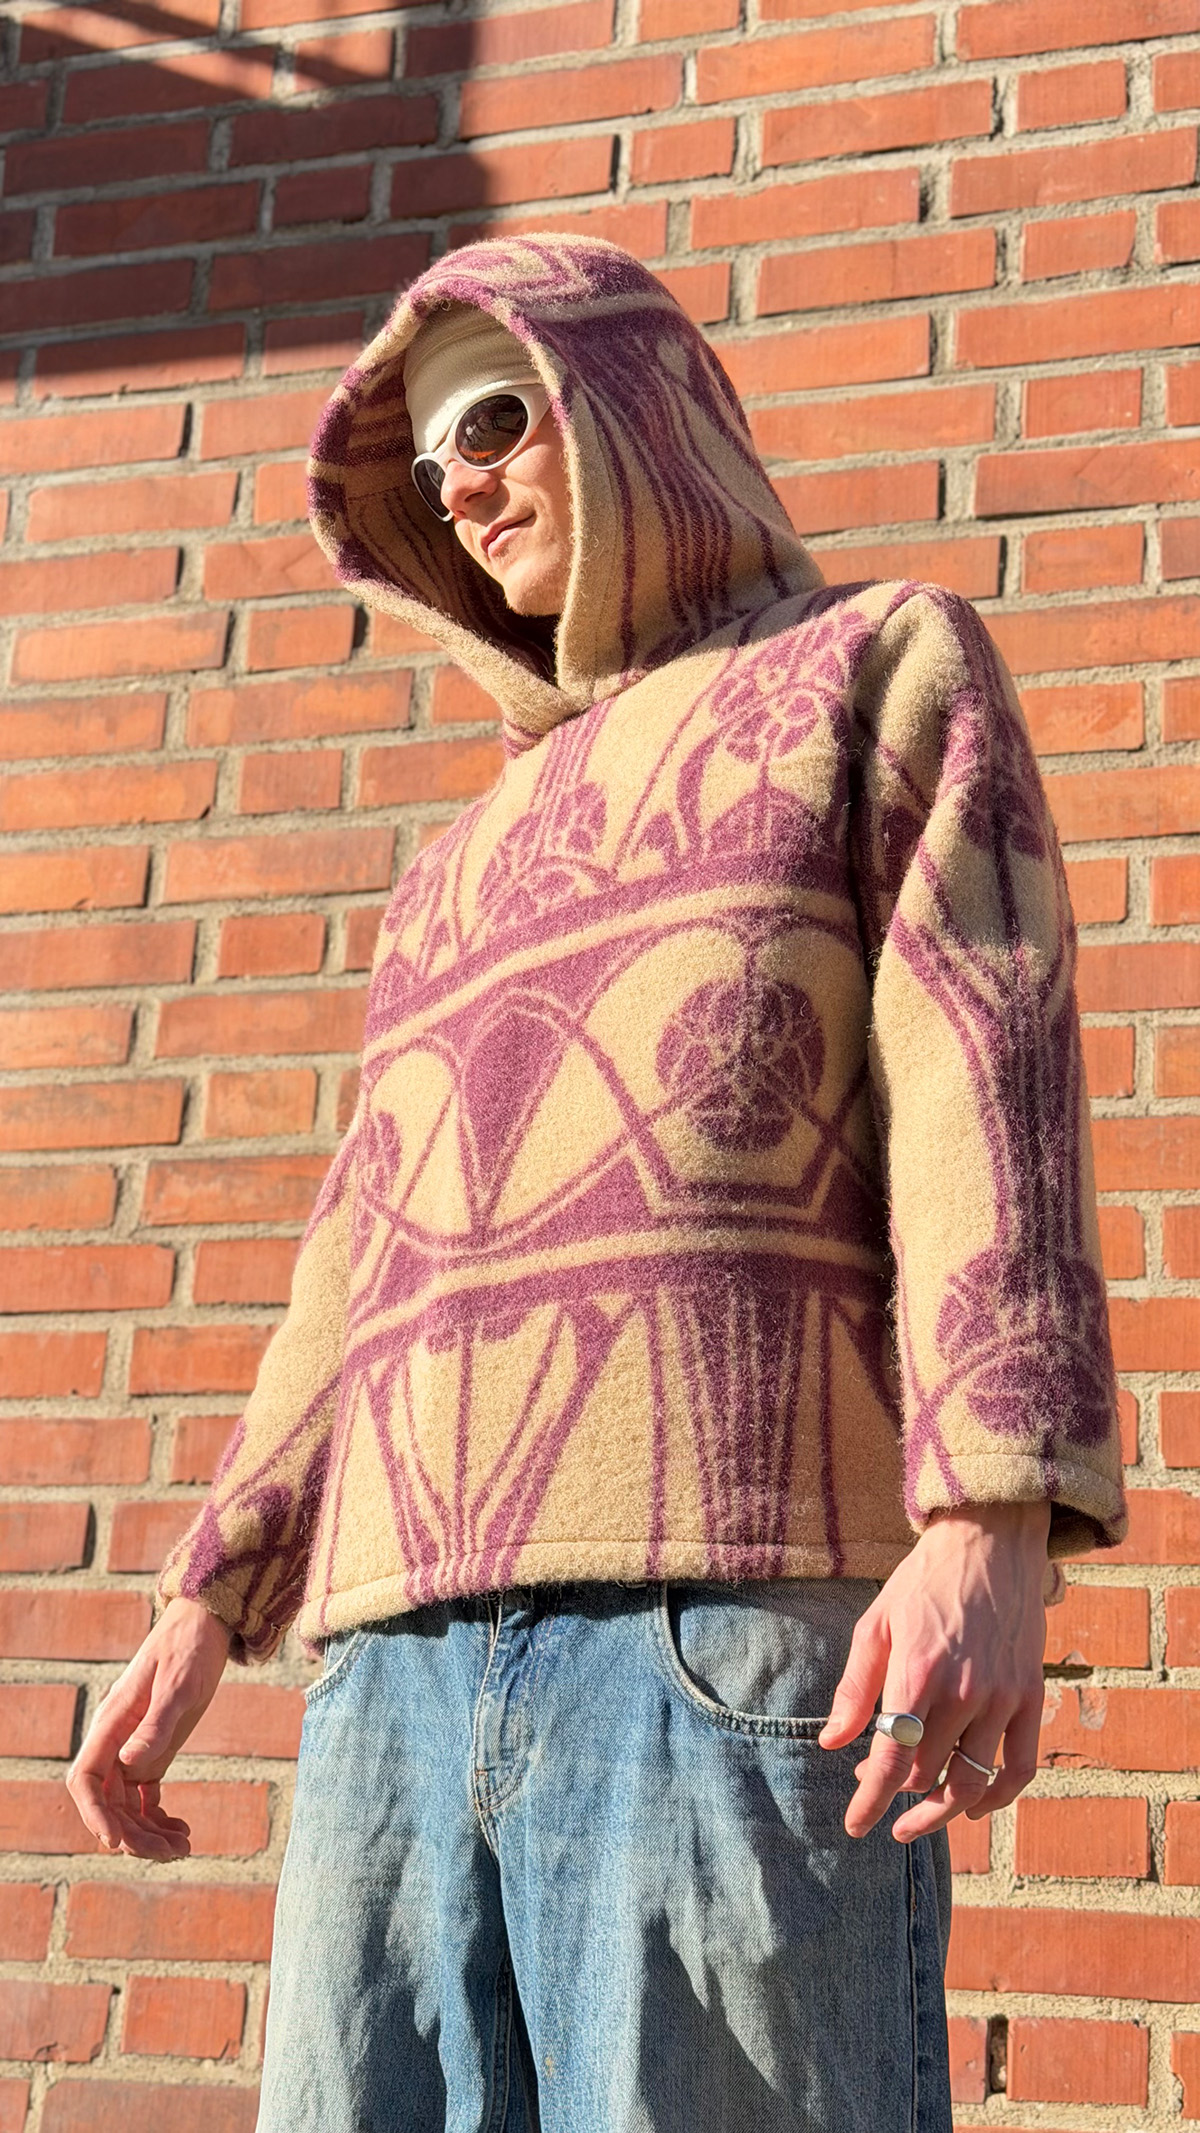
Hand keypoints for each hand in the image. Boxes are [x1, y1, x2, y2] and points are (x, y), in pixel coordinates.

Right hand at [66, 1596, 231, 1860]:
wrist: (205, 1624)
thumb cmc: (190, 1648)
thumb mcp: (180, 1684)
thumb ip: (157, 1724)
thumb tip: (130, 1765)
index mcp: (112, 1722)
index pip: (85, 1778)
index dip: (94, 1813)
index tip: (116, 1841)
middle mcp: (116, 1741)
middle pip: (108, 1802)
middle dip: (133, 1834)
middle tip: (170, 1852)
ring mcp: (133, 1749)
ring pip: (127, 1806)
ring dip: (149, 1833)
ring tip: (184, 1848)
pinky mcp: (153, 1752)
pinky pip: (145, 1798)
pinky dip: (159, 1819)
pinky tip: (183, 1832)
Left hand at [818, 1501, 1049, 1842]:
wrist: (989, 1542)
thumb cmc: (923, 1582)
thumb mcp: (876, 1625)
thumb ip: (855, 1690)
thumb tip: (832, 1744)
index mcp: (917, 1672)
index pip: (893, 1759)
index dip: (871, 1801)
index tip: (856, 1826)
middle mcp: (964, 1692)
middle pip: (927, 1772)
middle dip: (896, 1791)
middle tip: (876, 1786)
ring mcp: (1002, 1697)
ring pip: (973, 1780)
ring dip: (942, 1808)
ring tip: (918, 1817)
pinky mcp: (1030, 1696)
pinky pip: (1020, 1767)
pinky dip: (998, 1797)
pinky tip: (973, 1804)